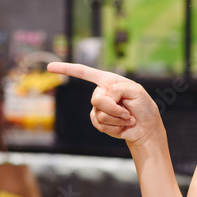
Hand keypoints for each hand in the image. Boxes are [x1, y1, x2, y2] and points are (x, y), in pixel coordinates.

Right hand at [47, 62, 162, 147]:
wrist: (146, 128)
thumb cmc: (144, 107)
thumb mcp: (136, 91)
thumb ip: (119, 89)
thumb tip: (105, 97)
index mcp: (108, 80)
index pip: (84, 73)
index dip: (67, 69)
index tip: (50, 68)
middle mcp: (101, 93)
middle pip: (96, 99)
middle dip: (114, 108)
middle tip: (128, 112)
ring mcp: (99, 108)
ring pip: (99, 114)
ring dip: (117, 118)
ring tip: (128, 118)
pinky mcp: (99, 122)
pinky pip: (100, 124)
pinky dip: (115, 126)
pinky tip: (123, 125)